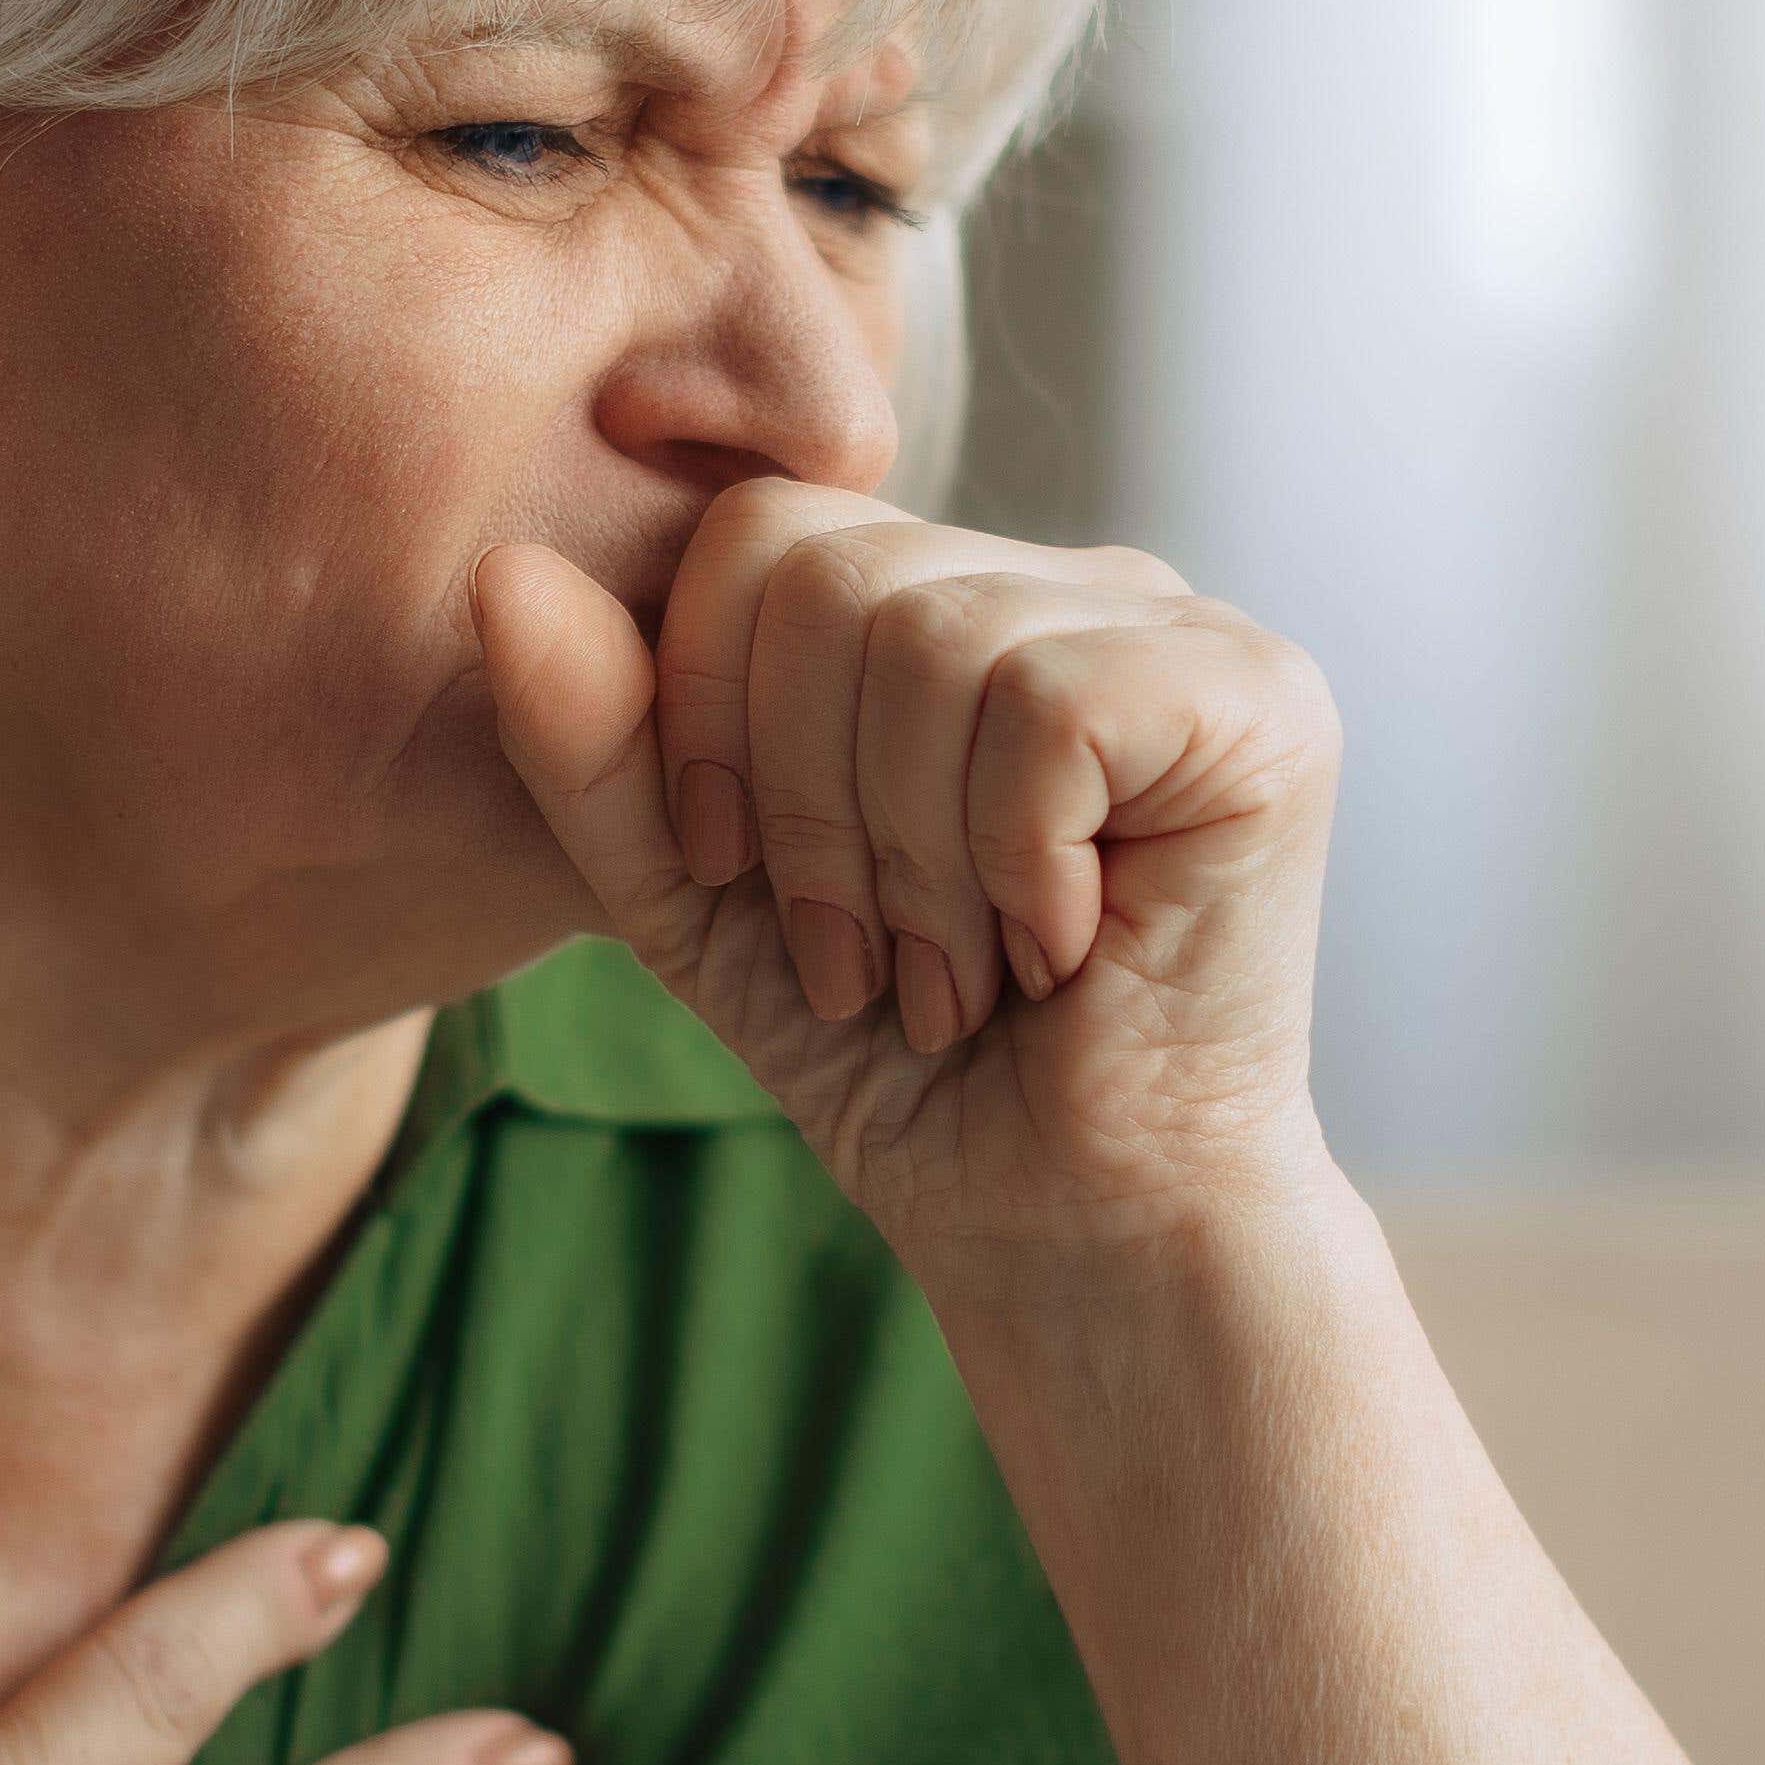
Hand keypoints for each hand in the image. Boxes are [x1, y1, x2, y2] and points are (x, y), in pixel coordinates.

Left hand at [469, 479, 1342, 1259]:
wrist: (1067, 1231)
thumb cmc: (894, 1064)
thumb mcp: (691, 895)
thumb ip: (593, 742)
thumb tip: (501, 570)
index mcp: (953, 595)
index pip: (761, 533)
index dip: (706, 715)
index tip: (746, 884)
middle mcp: (1080, 580)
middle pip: (833, 574)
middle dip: (807, 810)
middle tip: (870, 959)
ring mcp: (1185, 627)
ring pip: (932, 642)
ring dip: (910, 866)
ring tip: (958, 975)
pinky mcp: (1263, 702)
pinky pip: (1049, 710)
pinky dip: (1011, 867)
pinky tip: (1058, 955)